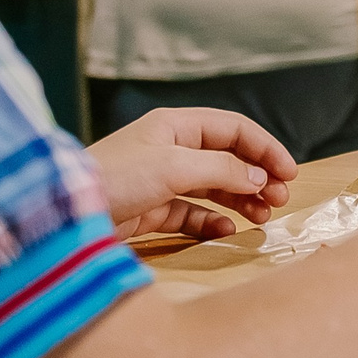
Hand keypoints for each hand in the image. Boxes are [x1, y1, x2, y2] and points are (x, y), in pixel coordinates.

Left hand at [90, 107, 296, 240]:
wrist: (68, 212)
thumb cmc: (118, 177)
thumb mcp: (174, 167)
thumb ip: (221, 168)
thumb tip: (258, 175)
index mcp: (176, 126)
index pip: (233, 129)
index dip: (264, 148)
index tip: (289, 173)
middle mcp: (172, 149)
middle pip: (227, 158)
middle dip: (256, 176)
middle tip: (280, 201)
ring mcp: (162, 180)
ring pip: (213, 187)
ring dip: (240, 200)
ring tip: (262, 218)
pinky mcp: (153, 210)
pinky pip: (192, 213)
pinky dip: (212, 221)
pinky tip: (227, 231)